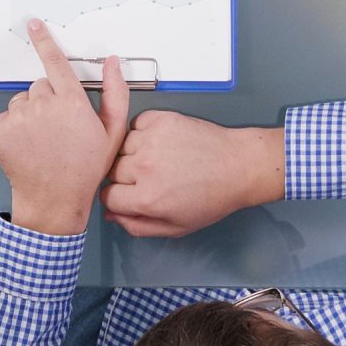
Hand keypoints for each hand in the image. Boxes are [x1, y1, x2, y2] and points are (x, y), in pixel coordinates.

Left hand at [0, 20, 132, 235]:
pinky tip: (29, 145)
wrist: (54, 201)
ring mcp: (19, 119)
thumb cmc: (84, 170)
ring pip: (23, 101)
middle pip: (41, 85)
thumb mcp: (112, 133)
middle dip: (49, 100)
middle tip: (59, 127)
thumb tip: (112, 63)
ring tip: (44, 139)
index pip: (55, 61)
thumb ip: (115, 92)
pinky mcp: (0, 131)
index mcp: (70, 102)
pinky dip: (15, 128)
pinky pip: (7, 117)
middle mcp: (42, 106)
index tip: (34, 25)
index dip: (44, 40)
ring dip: (31, 114)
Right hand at [104, 111, 285, 237]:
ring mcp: (152, 139)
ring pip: (120, 146)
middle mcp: (145, 167)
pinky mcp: (161, 119)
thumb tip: (110, 215)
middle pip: (111, 171)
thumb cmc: (212, 198)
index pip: (106, 197)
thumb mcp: (176, 226)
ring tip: (155, 158)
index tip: (129, 196)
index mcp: (147, 198)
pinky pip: (135, 124)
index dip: (118, 199)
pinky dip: (142, 132)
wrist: (239, 166)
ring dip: (132, 153)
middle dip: (124, 177)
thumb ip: (138, 225)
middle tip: (148, 178)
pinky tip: (159, 142)